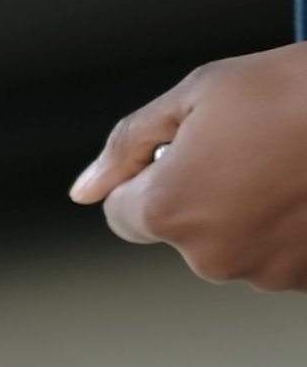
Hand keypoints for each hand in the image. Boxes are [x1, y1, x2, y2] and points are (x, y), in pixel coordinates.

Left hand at [70, 43, 306, 289]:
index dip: (145, 176)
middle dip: (197, 191)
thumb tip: (82, 192)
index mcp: (168, 211)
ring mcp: (267, 275)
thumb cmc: (286, 92)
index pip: (123, 214)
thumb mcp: (191, 98)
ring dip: (244, 210)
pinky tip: (303, 188)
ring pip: (231, 241)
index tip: (184, 148)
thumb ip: (127, 148)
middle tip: (244, 145)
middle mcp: (213, 257)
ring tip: (282, 163)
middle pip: (179, 228)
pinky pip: (275, 253)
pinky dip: (283, 227)